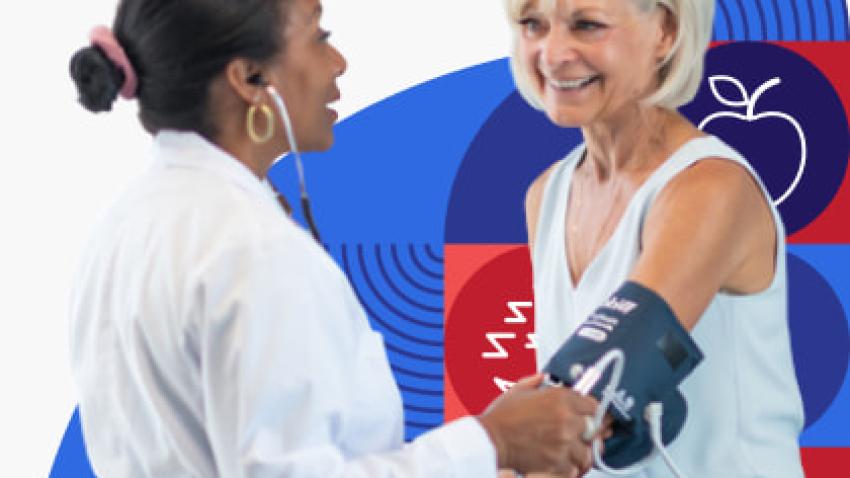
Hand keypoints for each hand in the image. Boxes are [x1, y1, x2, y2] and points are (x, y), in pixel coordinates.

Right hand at [478, 374, 597, 475]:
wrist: (491, 439)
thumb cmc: (502, 416)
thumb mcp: (518, 390)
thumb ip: (535, 382)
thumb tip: (543, 378)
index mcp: (561, 398)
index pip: (593, 405)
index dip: (590, 412)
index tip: (586, 416)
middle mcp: (566, 419)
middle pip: (594, 428)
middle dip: (587, 433)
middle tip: (578, 435)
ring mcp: (564, 442)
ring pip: (587, 451)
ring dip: (579, 452)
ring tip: (569, 451)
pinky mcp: (558, 462)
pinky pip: (574, 467)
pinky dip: (569, 467)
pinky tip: (560, 461)